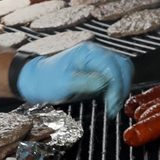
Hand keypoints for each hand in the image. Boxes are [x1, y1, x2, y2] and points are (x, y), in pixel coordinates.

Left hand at [16, 43, 132, 118]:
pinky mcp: (98, 71)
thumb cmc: (46, 80)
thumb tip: (107, 84)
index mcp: (88, 52)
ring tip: (112, 106)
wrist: (36, 80)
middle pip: (123, 66)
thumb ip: (86, 82)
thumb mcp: (64, 83)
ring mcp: (98, 61)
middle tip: (113, 107)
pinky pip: (116, 77)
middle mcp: (96, 53)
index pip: (113, 66)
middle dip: (122, 87)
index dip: (117, 86)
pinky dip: (118, 89)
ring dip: (122, 88)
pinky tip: (110, 102)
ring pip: (123, 71)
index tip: (112, 104)